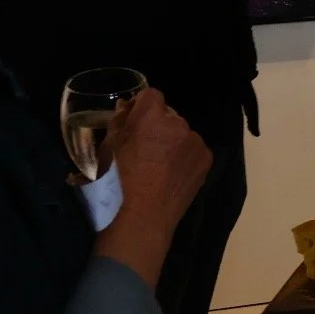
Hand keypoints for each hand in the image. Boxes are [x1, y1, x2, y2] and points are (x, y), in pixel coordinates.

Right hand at [106, 88, 212, 230]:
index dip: (142, 106)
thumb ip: (120, 122)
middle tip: (147, 149)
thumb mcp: (108, 148)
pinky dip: (185, 158)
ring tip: (160, 167)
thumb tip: (127, 108)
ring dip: (173, 142)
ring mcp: (195, 141)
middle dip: (159, 126)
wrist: (142, 218)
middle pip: (168, 115)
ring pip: (182, 134)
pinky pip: (193, 150)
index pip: (151, 95)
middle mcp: (178, 123)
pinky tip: (173, 175)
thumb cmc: (117, 183)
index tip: (135, 121)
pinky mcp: (206, 159)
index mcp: (151, 116)